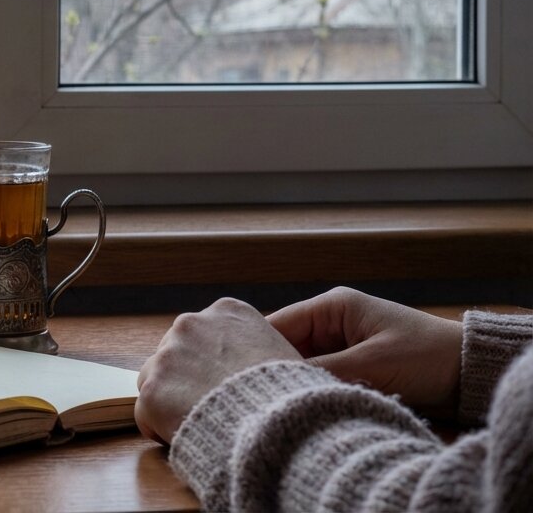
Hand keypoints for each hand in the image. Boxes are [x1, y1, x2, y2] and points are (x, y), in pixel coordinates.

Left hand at [135, 297, 301, 444]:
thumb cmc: (290, 394)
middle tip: (207, 405)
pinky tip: (184, 436)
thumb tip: (248, 362)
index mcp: (226, 311)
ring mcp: (167, 356)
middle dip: (186, 377)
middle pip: (175, 352)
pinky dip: (159, 426)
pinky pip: (145, 412)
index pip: (203, 332)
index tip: (222, 382)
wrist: (279, 422)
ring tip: (197, 422)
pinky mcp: (152, 390)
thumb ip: (254, 347)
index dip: (211, 362)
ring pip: (155, 379)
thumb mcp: (282, 350)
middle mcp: (190, 324)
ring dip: (169, 399)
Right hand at [266, 286, 461, 418]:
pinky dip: (314, 390)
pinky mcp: (352, 366)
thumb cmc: (426, 357)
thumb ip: (321, 372)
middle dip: (275, 368)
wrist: (472, 374)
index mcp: (332, 307)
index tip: (239, 374)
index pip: (276, 324)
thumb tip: (275, 383)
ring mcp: (340, 345)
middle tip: (258, 393)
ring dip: (296, 383)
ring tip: (280, 402)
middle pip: (284, 345)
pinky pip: (319, 378)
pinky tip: (304, 405)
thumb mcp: (371, 364)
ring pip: (300, 365)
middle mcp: (331, 322)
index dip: (254, 348)